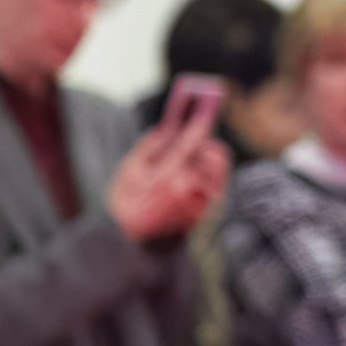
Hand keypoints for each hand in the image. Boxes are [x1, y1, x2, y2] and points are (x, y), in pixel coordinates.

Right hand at [107, 117, 224, 242]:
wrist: (133, 244)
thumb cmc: (127, 205)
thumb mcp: (129, 172)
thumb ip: (150, 146)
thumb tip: (168, 124)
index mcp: (168, 176)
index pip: (192, 140)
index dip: (201, 118)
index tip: (207, 101)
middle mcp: (190, 187)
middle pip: (214, 151)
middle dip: (204, 143)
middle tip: (189, 143)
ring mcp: (203, 199)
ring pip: (218, 166)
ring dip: (204, 160)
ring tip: (182, 169)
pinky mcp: (209, 208)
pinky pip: (217, 180)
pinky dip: (206, 175)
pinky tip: (187, 183)